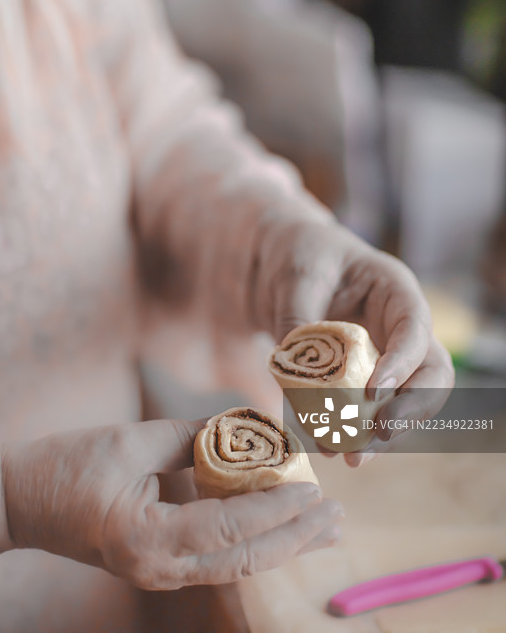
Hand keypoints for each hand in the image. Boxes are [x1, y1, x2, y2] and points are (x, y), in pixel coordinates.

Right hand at [2, 419, 341, 588]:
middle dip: (295, 538)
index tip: (314, 489)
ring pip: (236, 564)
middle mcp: (158, 568)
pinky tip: (281, 527)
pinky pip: (219, 557)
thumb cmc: (66, 465)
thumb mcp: (132, 441)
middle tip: (338, 516)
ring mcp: (159, 572)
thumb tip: (248, 430)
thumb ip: (194, 438)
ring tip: (326, 529)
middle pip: (243, 559)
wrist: (21, 499)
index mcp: (146, 539)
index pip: (228, 529)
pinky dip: (255, 540)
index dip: (275, 508)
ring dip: (283, 543)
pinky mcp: (161, 562)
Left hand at [254, 219, 454, 463]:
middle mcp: (398, 325)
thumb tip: (295, 378)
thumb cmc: (298, 252)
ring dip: (382, 432)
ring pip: (404, 400)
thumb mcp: (296, 276)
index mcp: (393, 289)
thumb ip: (298, 321)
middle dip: (409, 410)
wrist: (281, 256)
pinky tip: (328, 448)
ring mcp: (384, 352)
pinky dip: (351, 431)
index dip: (402, 365)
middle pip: (429, 374)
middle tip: (378, 437)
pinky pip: (366, 407)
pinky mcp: (361, 375)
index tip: (375, 394)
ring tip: (351, 458)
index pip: (414, 329)